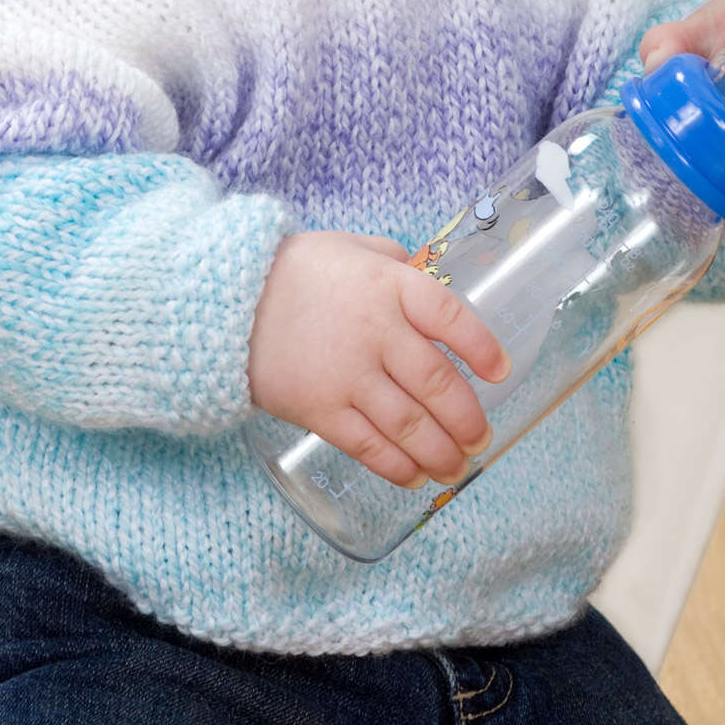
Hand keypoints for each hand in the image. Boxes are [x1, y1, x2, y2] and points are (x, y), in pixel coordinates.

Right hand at [247, 231, 511, 489]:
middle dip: (467, 418)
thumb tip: (432, 279)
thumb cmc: (295, 270)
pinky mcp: (319, 409)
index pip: (450, 316)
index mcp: (389, 285)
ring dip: (441, 452)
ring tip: (456, 466)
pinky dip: (397, 467)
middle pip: (437, 383)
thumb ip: (396, 263)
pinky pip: (368, 446)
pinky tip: (413, 476)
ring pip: (409, 424)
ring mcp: (347, 374)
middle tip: (481, 438)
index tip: (501, 372)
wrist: (224, 300)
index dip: (482, 347)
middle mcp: (375, 331)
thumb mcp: (352, 248)